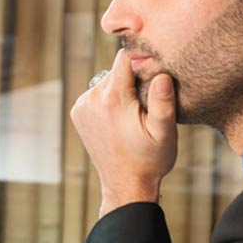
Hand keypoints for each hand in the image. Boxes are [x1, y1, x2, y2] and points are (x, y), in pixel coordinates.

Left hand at [70, 49, 177, 216]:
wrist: (125, 184)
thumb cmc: (149, 160)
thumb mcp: (164, 132)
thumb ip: (163, 102)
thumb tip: (162, 75)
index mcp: (112, 99)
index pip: (126, 58)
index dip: (143, 61)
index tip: (155, 71)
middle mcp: (91, 99)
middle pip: (117, 70)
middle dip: (133, 79)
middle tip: (147, 101)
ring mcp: (81, 106)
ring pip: (106, 81)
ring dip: (121, 90)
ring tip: (134, 113)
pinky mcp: (77, 113)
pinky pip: (97, 94)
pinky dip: (109, 99)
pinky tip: (120, 118)